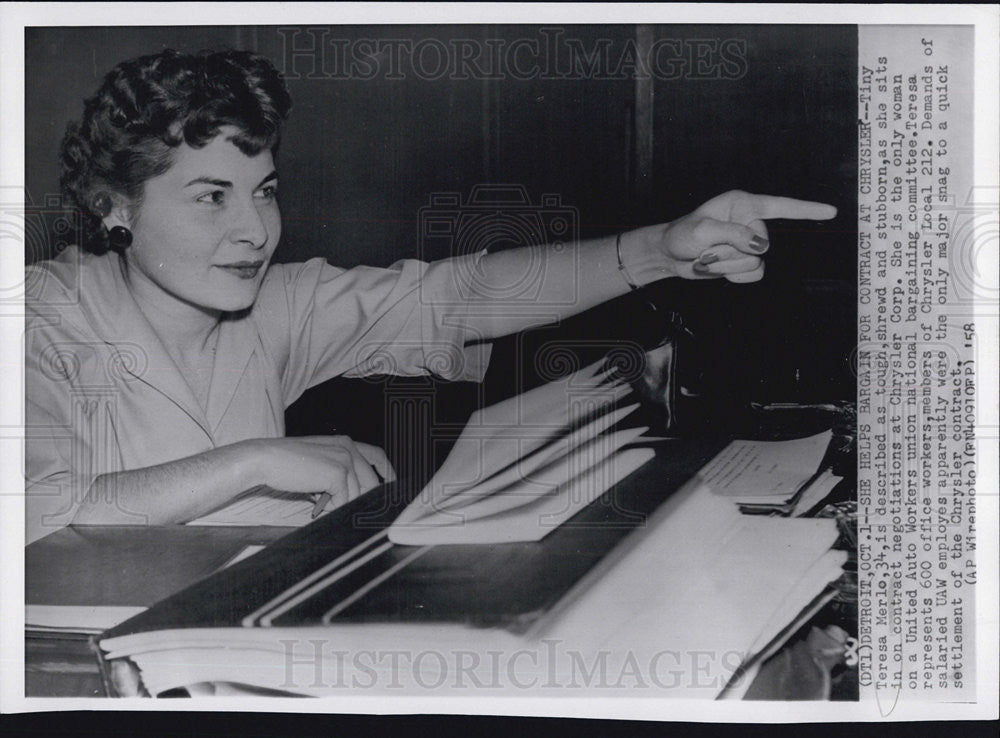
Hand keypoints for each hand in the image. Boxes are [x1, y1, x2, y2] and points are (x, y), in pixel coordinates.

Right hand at [247, 435, 395, 509]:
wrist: (266, 459)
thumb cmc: (286, 464)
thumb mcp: (319, 463)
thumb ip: (339, 473)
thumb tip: (354, 495)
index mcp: (344, 442)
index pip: (376, 456)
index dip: (387, 471)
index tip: (392, 484)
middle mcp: (348, 448)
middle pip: (370, 483)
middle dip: (360, 499)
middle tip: (341, 506)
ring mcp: (345, 460)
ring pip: (355, 496)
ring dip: (336, 503)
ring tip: (313, 492)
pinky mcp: (338, 473)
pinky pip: (342, 502)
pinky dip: (328, 506)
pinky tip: (312, 496)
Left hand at [635, 190, 837, 282]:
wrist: (670, 255)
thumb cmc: (681, 235)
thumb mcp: (702, 231)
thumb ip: (733, 235)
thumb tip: (761, 245)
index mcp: (742, 204)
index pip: (781, 206)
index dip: (807, 209)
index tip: (831, 211)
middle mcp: (749, 221)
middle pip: (762, 242)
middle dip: (732, 250)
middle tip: (707, 248)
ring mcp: (747, 242)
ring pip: (757, 262)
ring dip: (729, 264)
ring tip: (709, 256)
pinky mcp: (743, 260)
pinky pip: (753, 274)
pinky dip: (735, 275)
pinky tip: (718, 268)